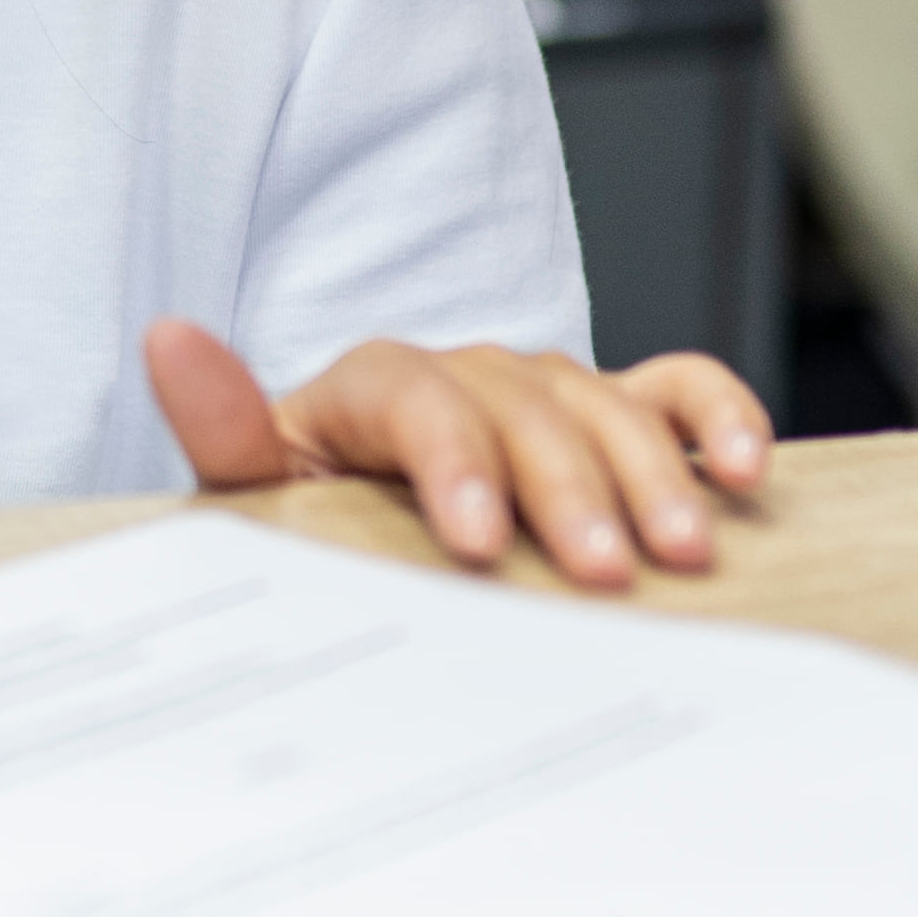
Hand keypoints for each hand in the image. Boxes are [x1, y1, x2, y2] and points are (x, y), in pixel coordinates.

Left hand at [140, 319, 772, 590]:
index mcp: (368, 391)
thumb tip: (170, 339)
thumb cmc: (308, 521)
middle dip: (566, 492)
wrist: (358, 534)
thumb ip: (224, 430)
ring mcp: (544, 390)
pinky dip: (719, 418)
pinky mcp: (610, 413)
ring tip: (682, 556)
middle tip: (601, 577)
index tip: (477, 545)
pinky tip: (747, 475)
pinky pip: (676, 392)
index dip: (450, 460)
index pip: (410, 394)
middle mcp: (464, 375)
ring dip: (651, 477)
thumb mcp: (255, 494)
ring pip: (604, 405)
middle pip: (521, 406)